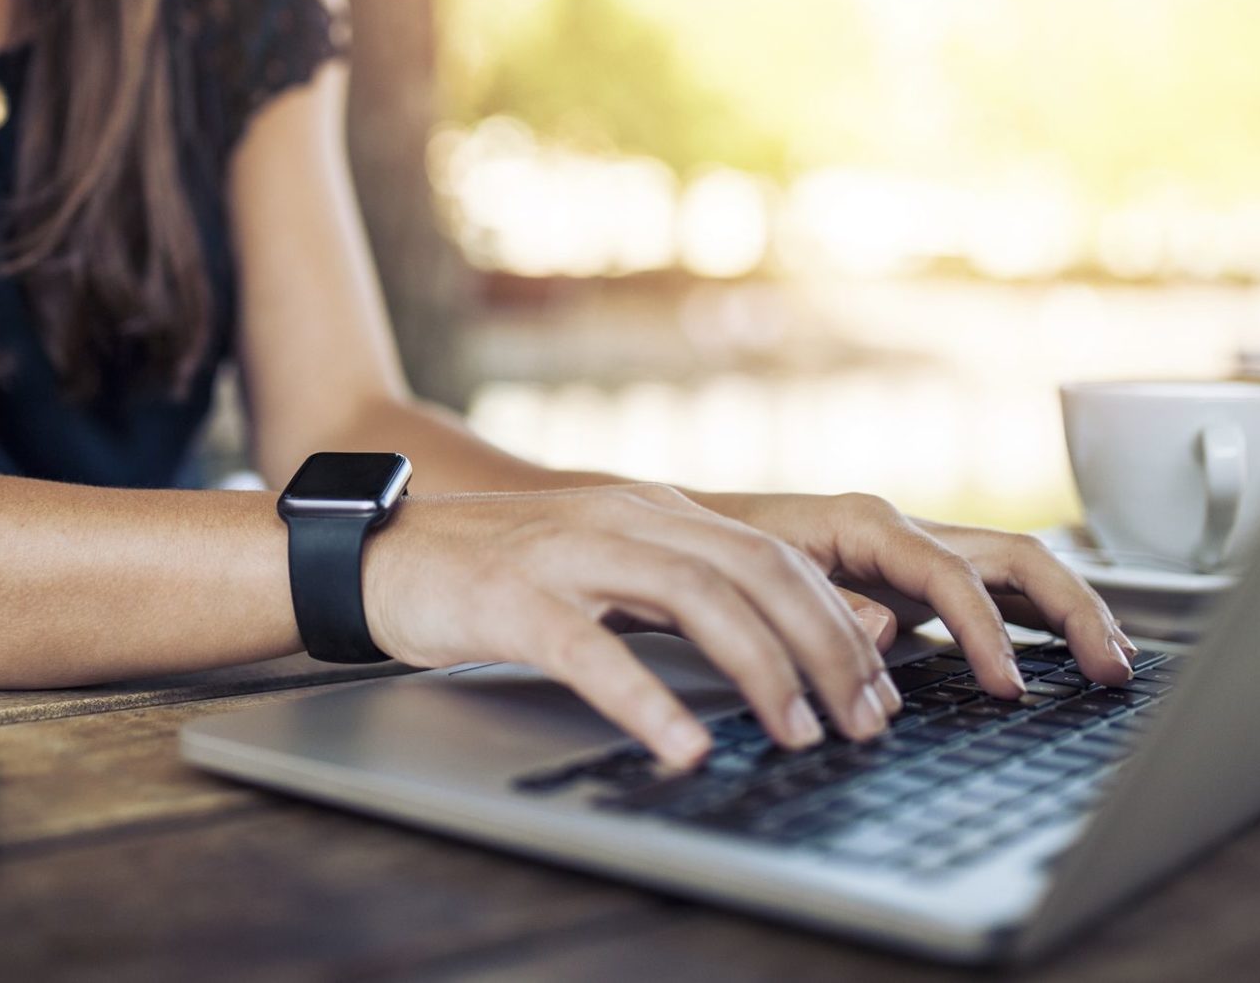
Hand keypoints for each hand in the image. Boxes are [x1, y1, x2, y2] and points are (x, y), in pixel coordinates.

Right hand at [361, 484, 902, 768]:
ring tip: (798, 734)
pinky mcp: (514, 599)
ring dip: (762, 669)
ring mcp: (569, 553)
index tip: (877, 691)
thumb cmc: (497, 576)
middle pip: (756, 572)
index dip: (839, 624)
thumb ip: (680, 597)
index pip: (776, 559)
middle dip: (826, 648)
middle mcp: (626, 519)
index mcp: (656, 513)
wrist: (381, 554)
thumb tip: (776, 651)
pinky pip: (593, 651)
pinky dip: (648, 700)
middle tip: (863, 722)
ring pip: (696, 598)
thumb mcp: (605, 570)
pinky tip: (683, 746)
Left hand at [707, 492, 1136, 695]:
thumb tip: (891, 632)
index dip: (987, 632)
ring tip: (1113, 663)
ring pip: (1018, 567)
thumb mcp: (760, 579)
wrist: (683, 528)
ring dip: (1072, 611)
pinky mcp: (915, 574)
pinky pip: (996, 586)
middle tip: (1110, 669)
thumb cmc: (717, 552)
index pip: (952, 574)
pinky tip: (1070, 651)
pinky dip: (1040, 616)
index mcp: (866, 523)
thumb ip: (827, 605)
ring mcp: (914, 549)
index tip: (1009, 689)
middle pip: (1015, 556)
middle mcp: (902, 529)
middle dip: (1072, 610)